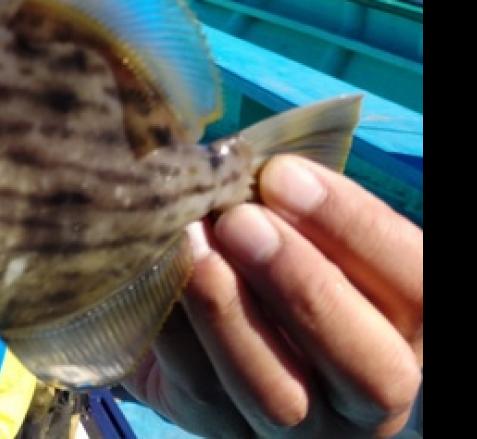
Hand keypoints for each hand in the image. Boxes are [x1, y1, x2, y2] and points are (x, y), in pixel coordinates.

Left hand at [122, 155, 422, 437]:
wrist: (201, 320)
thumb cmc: (266, 253)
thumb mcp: (298, 230)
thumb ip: (291, 204)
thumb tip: (244, 158)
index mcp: (405, 328)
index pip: (414, 285)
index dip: (353, 227)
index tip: (281, 173)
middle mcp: (369, 398)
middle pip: (371, 367)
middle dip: (303, 285)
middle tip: (239, 220)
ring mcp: (299, 429)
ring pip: (279, 394)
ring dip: (230, 313)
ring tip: (192, 242)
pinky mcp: (222, 430)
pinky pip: (200, 389)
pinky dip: (174, 328)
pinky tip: (155, 274)